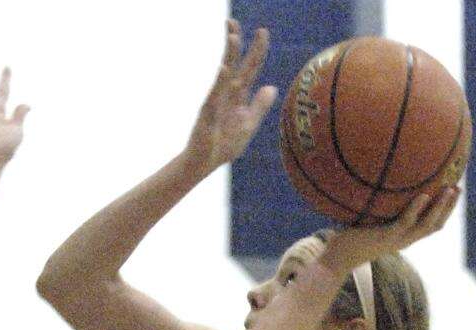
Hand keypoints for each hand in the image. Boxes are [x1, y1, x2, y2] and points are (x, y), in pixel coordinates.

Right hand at [185, 20, 276, 175]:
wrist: (204, 162)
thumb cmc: (223, 145)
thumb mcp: (248, 125)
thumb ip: (259, 107)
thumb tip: (271, 87)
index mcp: (238, 96)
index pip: (250, 68)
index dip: (257, 51)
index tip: (263, 31)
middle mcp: (227, 94)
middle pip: (234, 63)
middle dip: (236, 42)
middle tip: (235, 21)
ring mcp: (217, 101)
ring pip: (225, 74)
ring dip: (230, 56)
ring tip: (234, 37)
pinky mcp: (208, 112)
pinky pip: (215, 95)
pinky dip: (221, 83)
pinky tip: (225, 69)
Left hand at [319, 188, 460, 276]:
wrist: (338, 257)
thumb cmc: (349, 237)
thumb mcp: (368, 218)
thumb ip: (377, 203)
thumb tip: (376, 175)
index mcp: (404, 235)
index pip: (431, 223)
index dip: (445, 209)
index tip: (453, 189)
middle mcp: (405, 239)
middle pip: (436, 224)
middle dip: (449, 207)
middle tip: (459, 186)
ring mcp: (397, 240)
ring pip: (427, 225)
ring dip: (441, 208)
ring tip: (450, 189)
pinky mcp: (386, 237)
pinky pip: (406, 222)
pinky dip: (416, 209)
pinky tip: (423, 195)